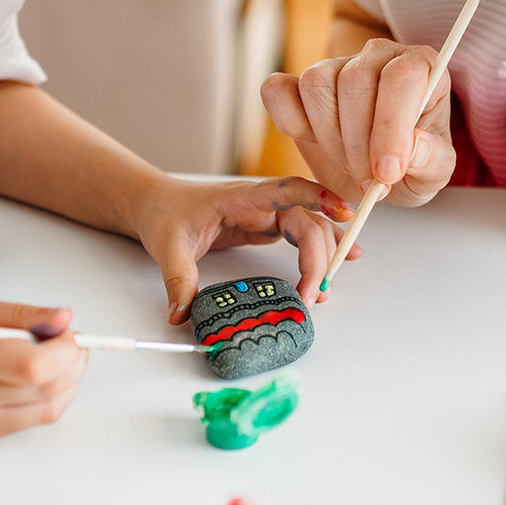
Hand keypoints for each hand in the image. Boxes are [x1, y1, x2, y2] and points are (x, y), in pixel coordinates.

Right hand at [0, 297, 87, 438]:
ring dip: (66, 382)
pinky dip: (48, 397)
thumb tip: (65, 316)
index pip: (35, 366)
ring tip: (55, 355)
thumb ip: (24, 314)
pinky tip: (38, 375)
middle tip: (69, 339)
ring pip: (48, 409)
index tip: (67, 330)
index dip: (65, 349)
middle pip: (48, 389)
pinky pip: (31, 420)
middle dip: (73, 363)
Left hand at [129, 177, 358, 321]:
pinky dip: (325, 247)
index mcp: (242, 198)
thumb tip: (181, 314)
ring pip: (311, 229)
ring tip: (324, 291)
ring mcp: (268, 214)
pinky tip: (346, 255)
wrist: (158, 204)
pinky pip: (304, 234)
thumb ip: (178, 280)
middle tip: (313, 296)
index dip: (317, 196)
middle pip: (307, 222)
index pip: (287, 190)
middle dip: (318, 258)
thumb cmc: (166, 215)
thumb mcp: (168, 247)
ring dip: (324, 257)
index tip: (342, 210)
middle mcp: (262, 203)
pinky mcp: (268, 226)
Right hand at [262, 38, 455, 208]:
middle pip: (354, 82)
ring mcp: (336, 64)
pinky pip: (278, 90)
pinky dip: (288, 121)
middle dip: (358, 144)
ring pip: (316, 84)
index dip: (391, 126)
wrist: (380, 165)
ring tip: (350, 163)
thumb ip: (432, 161)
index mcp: (422, 67)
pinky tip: (314, 142)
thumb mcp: (435, 173)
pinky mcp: (299, 82)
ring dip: (329, 137)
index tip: (387, 173)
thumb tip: (410, 148)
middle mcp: (379, 55)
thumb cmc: (413, 163)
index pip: (402, 77)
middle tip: (369, 181)